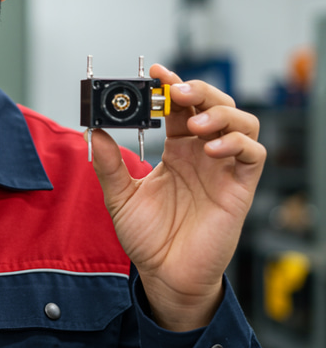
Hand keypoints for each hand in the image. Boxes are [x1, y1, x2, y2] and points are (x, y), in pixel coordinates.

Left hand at [90, 63, 265, 330]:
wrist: (165, 275)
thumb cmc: (148, 237)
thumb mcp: (120, 197)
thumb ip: (109, 165)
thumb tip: (95, 132)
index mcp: (176, 151)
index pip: (180, 107)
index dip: (171, 86)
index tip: (155, 73)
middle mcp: (202, 154)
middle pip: (214, 104)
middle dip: (198, 91)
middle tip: (176, 91)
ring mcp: (223, 169)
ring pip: (241, 121)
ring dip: (221, 113)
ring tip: (196, 123)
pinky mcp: (240, 188)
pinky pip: (252, 154)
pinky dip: (237, 143)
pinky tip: (212, 149)